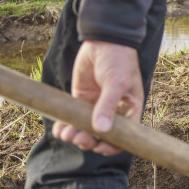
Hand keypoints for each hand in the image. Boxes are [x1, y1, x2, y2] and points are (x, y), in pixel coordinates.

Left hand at [52, 40, 143, 156]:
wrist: (103, 40)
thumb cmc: (119, 60)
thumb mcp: (117, 82)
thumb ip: (108, 105)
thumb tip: (101, 130)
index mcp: (129, 110)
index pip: (123, 135)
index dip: (112, 146)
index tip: (99, 147)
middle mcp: (112, 111)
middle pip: (101, 136)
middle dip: (89, 141)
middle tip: (79, 139)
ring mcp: (95, 106)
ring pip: (85, 130)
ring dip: (76, 136)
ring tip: (67, 135)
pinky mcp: (81, 100)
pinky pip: (73, 118)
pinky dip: (65, 126)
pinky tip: (59, 130)